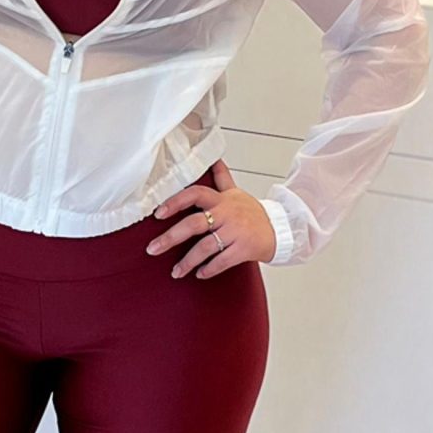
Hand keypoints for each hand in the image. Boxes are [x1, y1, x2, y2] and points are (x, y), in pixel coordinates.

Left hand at [146, 158, 276, 278]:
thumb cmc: (253, 213)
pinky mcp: (243, 249)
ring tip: (176, 272)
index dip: (175, 202)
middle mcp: (226, 214)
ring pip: (206, 247)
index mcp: (221, 200)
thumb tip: (213, 158)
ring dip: (188, 261)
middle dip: (171, 238)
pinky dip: (209, 269)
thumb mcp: (236, 193)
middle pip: (194, 224)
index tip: (158, 213)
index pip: (195, 194)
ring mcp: (235, 232)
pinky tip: (199, 274)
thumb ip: (222, 178)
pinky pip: (222, 261)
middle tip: (152, 249)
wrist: (280, 230)